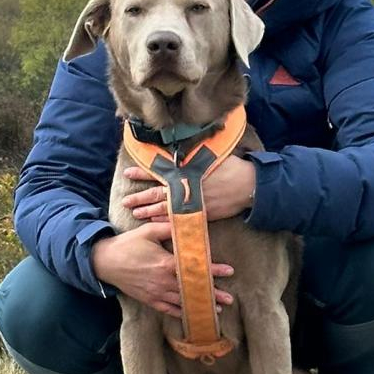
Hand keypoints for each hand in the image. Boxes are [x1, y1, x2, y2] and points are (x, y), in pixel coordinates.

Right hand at [91, 221, 233, 319]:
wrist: (105, 262)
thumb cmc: (127, 244)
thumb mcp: (148, 231)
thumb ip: (169, 227)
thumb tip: (187, 223)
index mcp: (165, 263)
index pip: (194, 268)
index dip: (213, 270)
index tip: (229, 271)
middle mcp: (163, 281)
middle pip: (192, 289)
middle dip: (212, 294)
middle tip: (230, 299)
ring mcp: (156, 293)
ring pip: (183, 301)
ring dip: (200, 305)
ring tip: (218, 309)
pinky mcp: (149, 300)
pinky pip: (168, 309)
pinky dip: (181, 312)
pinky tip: (192, 314)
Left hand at [121, 157, 256, 223]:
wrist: (248, 186)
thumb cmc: (230, 167)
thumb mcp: (209, 156)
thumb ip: (192, 155)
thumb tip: (179, 150)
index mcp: (186, 171)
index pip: (159, 171)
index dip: (142, 172)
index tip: (127, 173)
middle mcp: (186, 186)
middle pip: (157, 193)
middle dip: (139, 197)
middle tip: (125, 201)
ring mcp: (192, 202)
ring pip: (165, 208)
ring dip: (149, 211)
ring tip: (135, 213)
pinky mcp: (200, 214)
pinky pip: (178, 219)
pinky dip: (165, 221)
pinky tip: (155, 223)